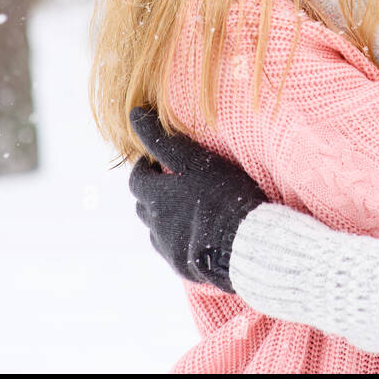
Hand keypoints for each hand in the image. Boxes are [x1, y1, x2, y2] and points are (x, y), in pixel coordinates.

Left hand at [128, 105, 267, 293]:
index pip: (137, 178)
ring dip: (166, 219)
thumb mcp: (192, 159)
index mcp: (155, 196)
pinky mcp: (184, 266)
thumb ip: (161, 138)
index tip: (157, 162)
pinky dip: (181, 240)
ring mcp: (168, 248)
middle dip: (153, 193)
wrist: (244, 243)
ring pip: (157, 230)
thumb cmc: (221, 194)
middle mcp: (155, 223)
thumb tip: (134, 112)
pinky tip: (200, 236)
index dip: (145, 168)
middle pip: (143, 206)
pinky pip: (175, 251)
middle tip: (173, 184)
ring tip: (188, 211)